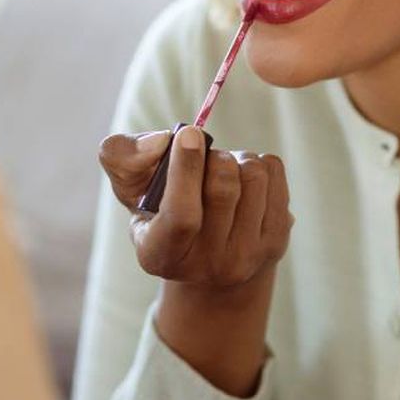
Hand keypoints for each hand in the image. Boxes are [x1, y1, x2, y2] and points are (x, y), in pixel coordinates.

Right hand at [98, 127, 291, 289]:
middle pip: (223, 186)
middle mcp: (205, 265)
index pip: (180, 215)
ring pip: (253, 175)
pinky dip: (259, 163)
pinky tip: (245, 183)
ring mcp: (246, 257)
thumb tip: (161, 141)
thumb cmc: (161, 212)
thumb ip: (123, 159)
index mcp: (159, 254)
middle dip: (214, 157)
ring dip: (237, 159)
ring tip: (224, 174)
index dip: (186, 169)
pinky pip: (273, 173)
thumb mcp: (130, 190)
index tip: (189, 134)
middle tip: (205, 160)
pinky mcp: (276, 241)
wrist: (210, 262)